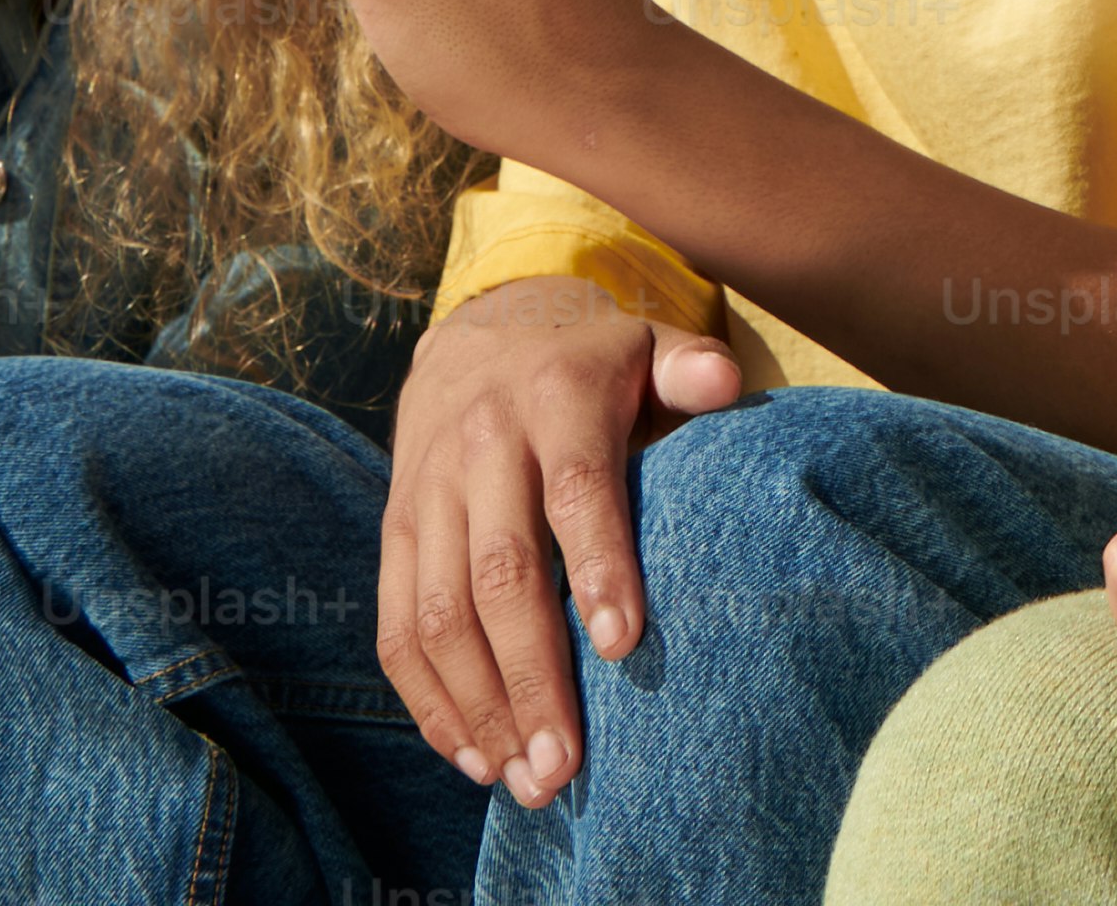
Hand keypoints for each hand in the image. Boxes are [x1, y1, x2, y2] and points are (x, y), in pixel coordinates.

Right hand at [375, 277, 737, 805]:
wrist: (475, 337)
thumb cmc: (587, 365)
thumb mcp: (643, 344)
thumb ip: (688, 366)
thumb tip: (723, 382)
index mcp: (553, 401)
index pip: (577, 491)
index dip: (599, 566)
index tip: (623, 647)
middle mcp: (479, 449)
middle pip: (499, 575)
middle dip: (530, 676)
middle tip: (564, 765)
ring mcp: (425, 496)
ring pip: (437, 615)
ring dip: (477, 707)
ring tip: (524, 779)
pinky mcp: (393, 535)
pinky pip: (396, 628)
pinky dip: (428, 700)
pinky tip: (472, 755)